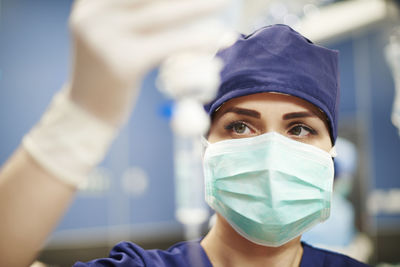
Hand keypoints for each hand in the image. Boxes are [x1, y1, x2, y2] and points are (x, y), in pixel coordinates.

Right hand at [68, 0, 227, 125]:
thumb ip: (129, 15)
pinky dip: (194, 40)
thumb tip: (175, 6)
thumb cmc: (105, 72)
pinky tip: (215, 38)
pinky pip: (167, 45)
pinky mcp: (123, 64)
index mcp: (92, 3)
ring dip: (199, 7)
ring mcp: (106, 39)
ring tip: (224, 3)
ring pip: (163, 15)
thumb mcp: (108, 35)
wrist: (86, 112)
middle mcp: (95, 15)